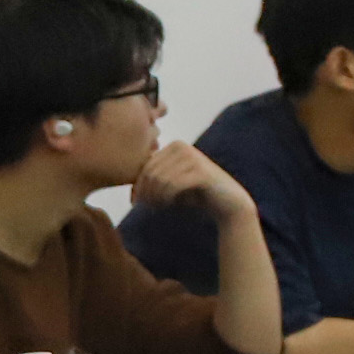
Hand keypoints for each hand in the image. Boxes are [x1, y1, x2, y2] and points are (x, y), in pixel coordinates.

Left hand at [128, 142, 247, 218]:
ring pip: (159, 179)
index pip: (144, 166)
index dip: (137, 186)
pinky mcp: (201, 172)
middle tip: (151, 207)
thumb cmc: (195, 195)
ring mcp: (193, 157)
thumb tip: (125, 181)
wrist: (228, 203)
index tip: (138, 203)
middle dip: (146, 193)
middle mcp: (183, 147)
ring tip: (161, 206)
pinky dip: (167, 198)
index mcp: (174, 146)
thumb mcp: (170, 183)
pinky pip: (172, 186)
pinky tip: (171, 204)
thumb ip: (152, 177)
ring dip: (156, 197)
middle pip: (150, 172)